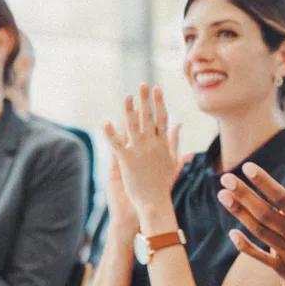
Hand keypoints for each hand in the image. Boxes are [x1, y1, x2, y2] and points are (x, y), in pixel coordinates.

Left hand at [103, 83, 181, 223]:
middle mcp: (152, 145)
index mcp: (162, 144)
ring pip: (133, 127)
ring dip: (128, 110)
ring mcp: (139, 151)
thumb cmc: (163, 182)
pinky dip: (111, 133)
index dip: (159, 102)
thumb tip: (178, 124)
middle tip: (143, 84)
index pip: (162, 118)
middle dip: (145, 99)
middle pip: (148, 117)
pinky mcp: (127, 160)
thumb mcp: (172, 159)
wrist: (154, 202)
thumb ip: (174, 140)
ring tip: (126, 96)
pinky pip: (117, 144)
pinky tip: (106, 122)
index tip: (157, 88)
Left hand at [218, 155, 284, 285]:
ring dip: (239, 213)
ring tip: (222, 196)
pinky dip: (246, 247)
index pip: (282, 196)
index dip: (263, 181)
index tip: (247, 167)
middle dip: (243, 194)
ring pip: (260, 231)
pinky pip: (262, 258)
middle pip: (265, 212)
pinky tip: (231, 233)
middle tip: (224, 177)